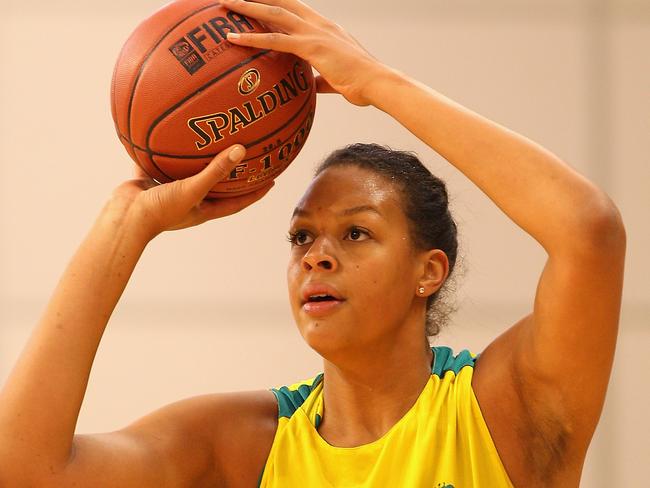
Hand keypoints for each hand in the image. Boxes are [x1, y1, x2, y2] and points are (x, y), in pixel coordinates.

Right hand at [111, 145, 273, 238]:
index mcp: (204, 209)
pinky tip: (166, 130)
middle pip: (216, 185)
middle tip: (245, 154)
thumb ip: (216, 170)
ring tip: (208, 137)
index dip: (255, 192)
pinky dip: (163, 149)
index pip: (238, 201)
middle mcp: (189, 200)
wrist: (123, 218)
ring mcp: (170, 191)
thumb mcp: (193, 189)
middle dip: (230, 172)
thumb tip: (241, 149)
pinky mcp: (151, 181)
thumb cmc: (161, 211)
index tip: (272, 180)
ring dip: (198, 158)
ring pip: (188, 171)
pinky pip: (159, 161)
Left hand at [221, 0, 389, 105]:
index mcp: (324, 28)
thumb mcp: (336, 78)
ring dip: (247, 7)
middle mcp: (318, 24)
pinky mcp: (312, 47)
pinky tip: (232, 38)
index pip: (294, 8)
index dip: (274, 1)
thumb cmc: (361, 83)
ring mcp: (314, 33)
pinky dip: (251, 38)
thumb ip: (320, 78)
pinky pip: (275, 40)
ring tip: (224, 3)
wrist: (377, 83)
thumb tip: (311, 85)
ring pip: (274, 14)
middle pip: (281, 2)